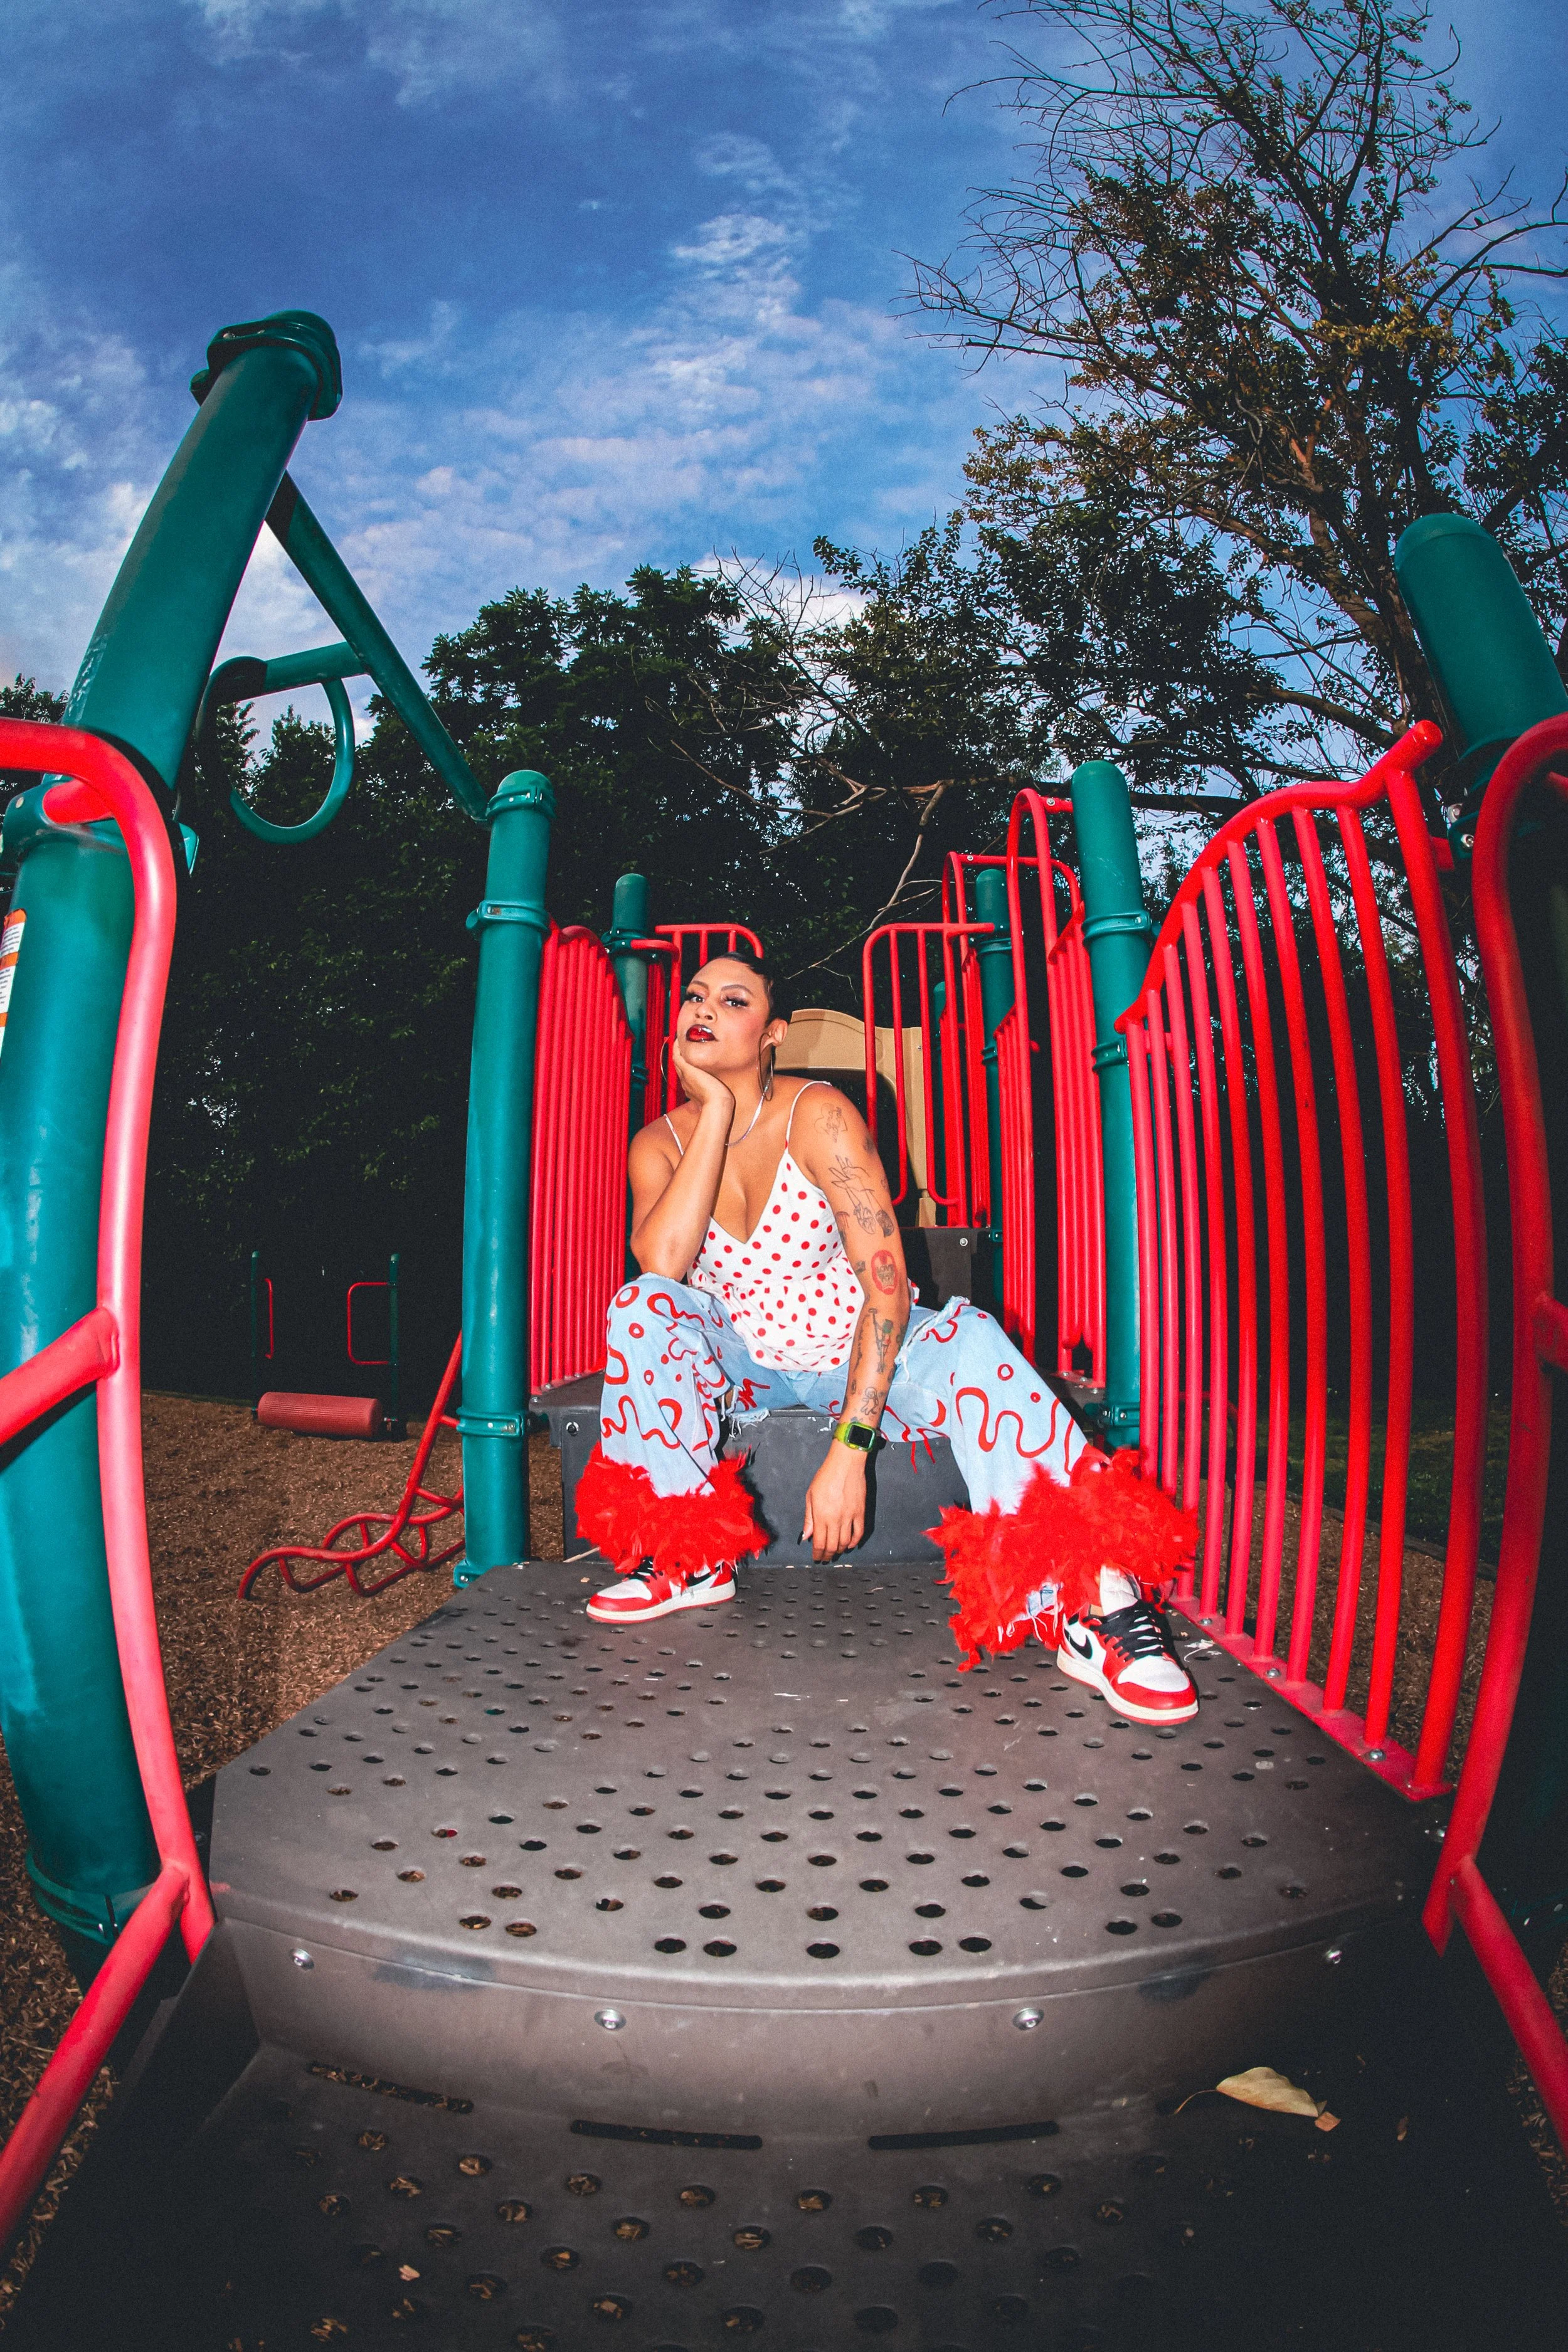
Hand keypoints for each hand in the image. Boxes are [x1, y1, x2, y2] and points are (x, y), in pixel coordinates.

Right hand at [672, 1034, 735, 1117]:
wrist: (716, 1103)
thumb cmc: (719, 1102)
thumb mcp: (715, 1097)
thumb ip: (714, 1092)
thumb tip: (720, 1093)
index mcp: (691, 1087)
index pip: (686, 1073)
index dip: (686, 1063)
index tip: (690, 1056)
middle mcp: (685, 1081)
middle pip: (679, 1064)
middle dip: (680, 1054)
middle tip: (682, 1042)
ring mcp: (684, 1075)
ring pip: (676, 1059)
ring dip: (677, 1048)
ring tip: (680, 1038)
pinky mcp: (686, 1069)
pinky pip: (677, 1055)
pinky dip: (677, 1047)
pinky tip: (679, 1039)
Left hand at [802, 1443, 867, 1561]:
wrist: (846, 1463)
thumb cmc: (826, 1476)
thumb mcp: (811, 1496)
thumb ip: (808, 1518)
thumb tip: (806, 1536)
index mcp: (821, 1516)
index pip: (819, 1542)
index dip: (817, 1553)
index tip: (816, 1558)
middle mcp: (836, 1519)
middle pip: (832, 1545)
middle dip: (827, 1555)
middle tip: (825, 1558)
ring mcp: (850, 1517)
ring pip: (845, 1542)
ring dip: (839, 1550)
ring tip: (835, 1552)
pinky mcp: (861, 1512)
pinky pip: (859, 1533)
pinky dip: (854, 1542)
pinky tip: (850, 1545)